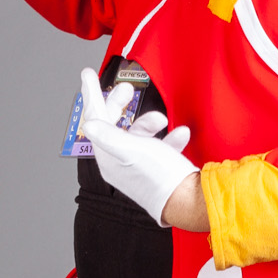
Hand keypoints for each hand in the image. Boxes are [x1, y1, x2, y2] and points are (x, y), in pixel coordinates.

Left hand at [78, 69, 197, 225]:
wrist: (189, 203)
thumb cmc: (160, 178)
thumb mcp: (132, 151)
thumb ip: (109, 136)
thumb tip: (89, 125)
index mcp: (109, 158)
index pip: (94, 121)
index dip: (91, 95)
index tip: (87, 74)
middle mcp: (120, 162)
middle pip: (113, 125)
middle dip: (119, 105)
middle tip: (126, 88)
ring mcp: (138, 166)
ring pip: (137, 134)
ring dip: (149, 122)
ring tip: (161, 117)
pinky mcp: (157, 169)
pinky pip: (159, 146)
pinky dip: (168, 137)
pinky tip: (180, 133)